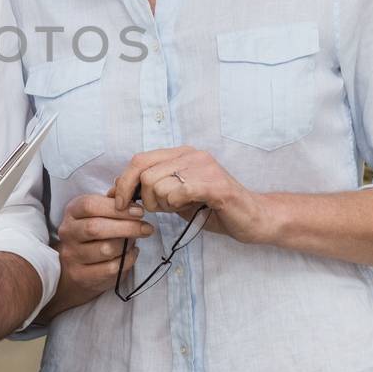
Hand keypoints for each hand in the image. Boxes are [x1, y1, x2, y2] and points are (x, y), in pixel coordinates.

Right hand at [47, 193, 154, 316]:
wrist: (75, 266)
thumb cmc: (93, 234)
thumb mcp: (98, 213)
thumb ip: (113, 203)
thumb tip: (132, 196)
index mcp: (72, 212)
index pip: (90, 206)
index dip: (116, 208)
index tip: (139, 212)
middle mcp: (68, 233)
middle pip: (96, 228)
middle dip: (127, 227)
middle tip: (146, 228)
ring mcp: (72, 255)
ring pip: (106, 249)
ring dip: (127, 245)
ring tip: (135, 241)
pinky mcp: (80, 275)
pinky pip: (111, 268)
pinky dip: (127, 260)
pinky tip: (130, 254)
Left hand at [113, 148, 270, 244]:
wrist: (254, 218)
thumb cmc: (213, 209)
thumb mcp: (176, 197)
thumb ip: (152, 189)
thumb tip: (118, 190)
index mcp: (181, 154)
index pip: (139, 160)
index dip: (124, 182)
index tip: (120, 203)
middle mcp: (192, 154)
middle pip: (144, 173)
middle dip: (144, 199)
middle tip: (159, 211)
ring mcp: (205, 167)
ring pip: (158, 184)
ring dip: (162, 204)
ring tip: (179, 209)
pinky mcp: (216, 185)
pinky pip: (180, 191)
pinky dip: (176, 203)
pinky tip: (187, 207)